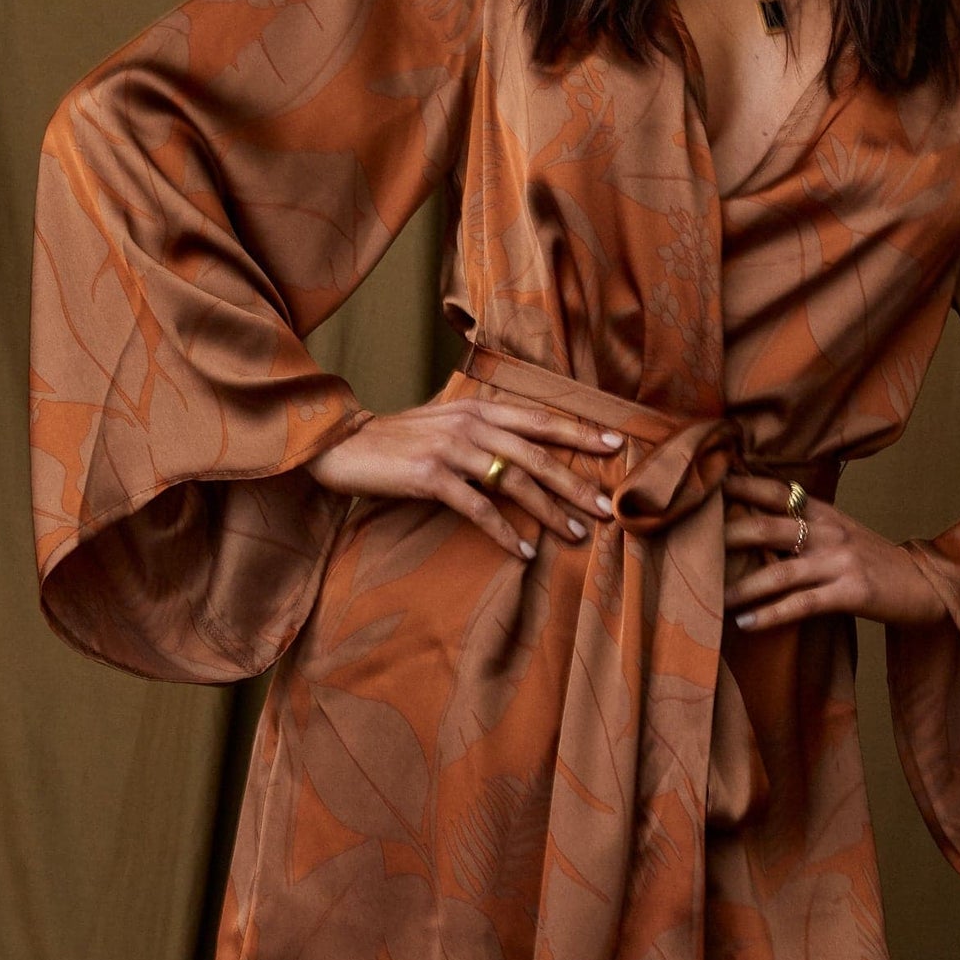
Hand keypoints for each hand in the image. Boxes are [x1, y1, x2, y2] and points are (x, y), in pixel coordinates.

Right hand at [305, 395, 623, 561]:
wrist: (343, 445)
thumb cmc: (399, 439)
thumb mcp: (445, 423)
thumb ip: (483, 430)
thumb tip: (525, 450)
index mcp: (479, 409)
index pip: (540, 420)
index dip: (579, 433)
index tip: (616, 446)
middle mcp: (470, 425)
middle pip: (537, 456)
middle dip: (576, 483)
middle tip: (607, 508)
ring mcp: (451, 450)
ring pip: (515, 483)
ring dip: (549, 512)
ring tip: (575, 534)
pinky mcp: (431, 477)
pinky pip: (479, 509)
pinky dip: (504, 532)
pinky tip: (523, 550)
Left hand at [721, 472, 945, 631]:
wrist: (928, 585)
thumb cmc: (876, 561)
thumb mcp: (842, 532)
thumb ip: (805, 525)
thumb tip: (756, 527)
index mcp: (825, 512)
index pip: (777, 491)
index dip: (741, 485)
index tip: (706, 483)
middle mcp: (829, 531)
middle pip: (767, 527)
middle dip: (727, 536)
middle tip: (690, 544)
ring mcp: (840, 561)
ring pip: (779, 572)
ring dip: (741, 587)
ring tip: (711, 598)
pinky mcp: (851, 593)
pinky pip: (801, 605)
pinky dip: (769, 615)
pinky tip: (745, 623)